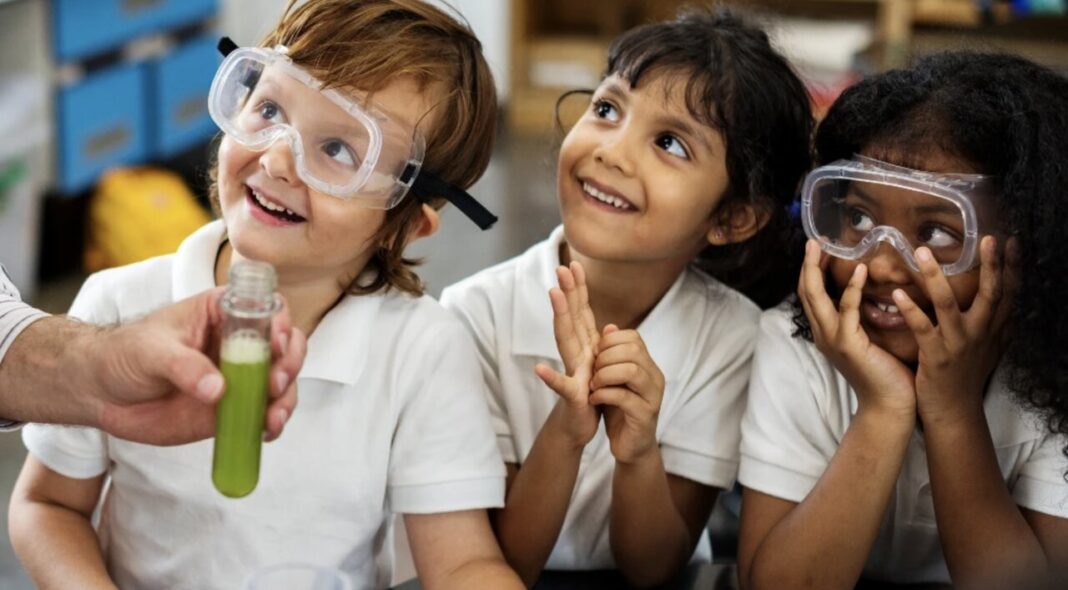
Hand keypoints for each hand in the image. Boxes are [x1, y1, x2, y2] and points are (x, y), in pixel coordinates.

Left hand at [88, 288, 306, 444]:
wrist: (100, 393)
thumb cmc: (123, 355)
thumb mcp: (150, 351)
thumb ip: (183, 366)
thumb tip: (218, 389)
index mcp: (222, 314)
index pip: (266, 308)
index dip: (280, 324)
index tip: (276, 344)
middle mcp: (238, 343)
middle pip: (286, 346)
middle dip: (289, 365)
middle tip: (274, 384)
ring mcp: (239, 376)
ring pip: (281, 383)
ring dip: (286, 399)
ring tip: (272, 419)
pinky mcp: (232, 407)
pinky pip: (262, 414)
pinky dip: (271, 423)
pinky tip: (265, 431)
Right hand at [534, 262, 600, 447]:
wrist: (578, 427)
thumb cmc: (590, 395)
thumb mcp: (600, 367)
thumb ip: (600, 346)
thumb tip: (611, 325)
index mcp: (585, 347)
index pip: (582, 313)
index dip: (579, 290)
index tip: (576, 265)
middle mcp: (576, 354)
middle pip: (570, 319)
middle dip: (567, 292)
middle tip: (561, 267)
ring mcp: (572, 372)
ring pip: (565, 341)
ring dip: (560, 317)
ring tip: (554, 295)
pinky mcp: (572, 395)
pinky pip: (562, 385)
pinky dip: (550, 377)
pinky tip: (539, 368)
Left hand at [591, 324, 664, 464]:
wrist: (629, 445)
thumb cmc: (619, 409)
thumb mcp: (612, 378)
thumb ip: (610, 355)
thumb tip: (609, 327)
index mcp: (647, 365)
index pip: (633, 337)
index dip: (609, 341)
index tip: (595, 355)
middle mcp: (654, 377)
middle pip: (633, 350)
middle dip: (605, 357)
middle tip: (592, 372)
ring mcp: (652, 396)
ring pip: (631, 371)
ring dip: (605, 375)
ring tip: (593, 385)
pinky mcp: (645, 416)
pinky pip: (625, 397)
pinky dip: (604, 395)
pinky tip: (594, 399)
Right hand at [797, 240, 915, 416]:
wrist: (891, 406)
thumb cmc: (886, 374)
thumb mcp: (870, 340)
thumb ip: (864, 319)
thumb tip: (874, 294)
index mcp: (827, 332)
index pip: (811, 295)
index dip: (810, 271)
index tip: (816, 249)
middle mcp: (823, 334)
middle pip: (806, 292)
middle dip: (807, 264)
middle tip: (813, 240)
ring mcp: (833, 339)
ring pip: (816, 297)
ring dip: (817, 269)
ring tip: (823, 247)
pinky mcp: (848, 344)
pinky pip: (847, 309)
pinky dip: (851, 288)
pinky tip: (860, 270)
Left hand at [894, 237, 1015, 425]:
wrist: (954, 412)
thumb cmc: (966, 377)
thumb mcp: (989, 349)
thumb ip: (997, 325)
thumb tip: (1008, 304)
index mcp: (992, 331)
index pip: (1007, 294)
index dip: (1011, 267)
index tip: (1011, 241)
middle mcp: (980, 334)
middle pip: (990, 295)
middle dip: (991, 266)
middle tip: (989, 240)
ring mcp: (958, 345)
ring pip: (948, 304)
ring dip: (934, 276)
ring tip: (922, 252)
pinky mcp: (936, 357)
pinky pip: (922, 328)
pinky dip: (910, 310)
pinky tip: (898, 294)